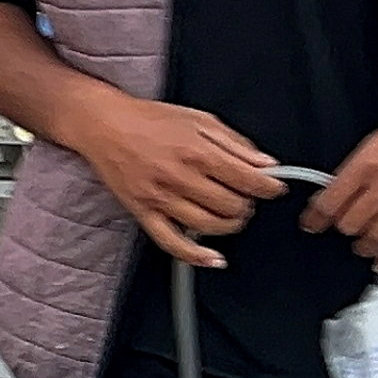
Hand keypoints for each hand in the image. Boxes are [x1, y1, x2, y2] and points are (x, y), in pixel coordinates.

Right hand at [70, 91, 284, 266]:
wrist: (104, 125)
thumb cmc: (150, 119)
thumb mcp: (199, 119)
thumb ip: (235, 142)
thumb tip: (265, 164)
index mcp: (197, 151)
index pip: (248, 180)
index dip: (270, 187)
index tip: (274, 187)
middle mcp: (180, 177)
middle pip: (232, 206)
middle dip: (247, 204)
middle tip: (245, 196)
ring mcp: (161, 198)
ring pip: (209, 226)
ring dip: (230, 224)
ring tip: (230, 213)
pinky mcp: (143, 212)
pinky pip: (172, 243)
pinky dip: (196, 256)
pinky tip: (213, 259)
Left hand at [302, 91, 377, 268]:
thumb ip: (360, 168)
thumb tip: (337, 193)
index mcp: (367, 161)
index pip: (330, 201)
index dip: (316, 219)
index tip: (311, 226)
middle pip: (351, 223)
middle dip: (346, 231)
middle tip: (348, 232)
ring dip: (368, 247)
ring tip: (366, 247)